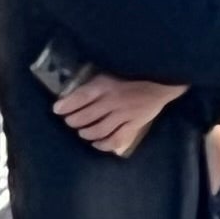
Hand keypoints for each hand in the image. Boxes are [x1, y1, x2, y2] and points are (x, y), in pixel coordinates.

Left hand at [55, 70, 178, 160]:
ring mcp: (124, 115)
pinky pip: (116, 139)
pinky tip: (97, 144)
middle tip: (70, 122)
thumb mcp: (112, 73)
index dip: (66, 105)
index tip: (57, 109)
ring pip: (98, 130)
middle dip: (73, 121)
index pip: (80, 97)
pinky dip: (104, 144)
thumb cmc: (134, 75)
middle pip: (85, 117)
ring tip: (83, 132)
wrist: (162, 82)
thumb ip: (96, 84)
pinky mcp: (134, 125)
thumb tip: (74, 95)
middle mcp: (112, 101)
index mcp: (106, 84)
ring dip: (86, 133)